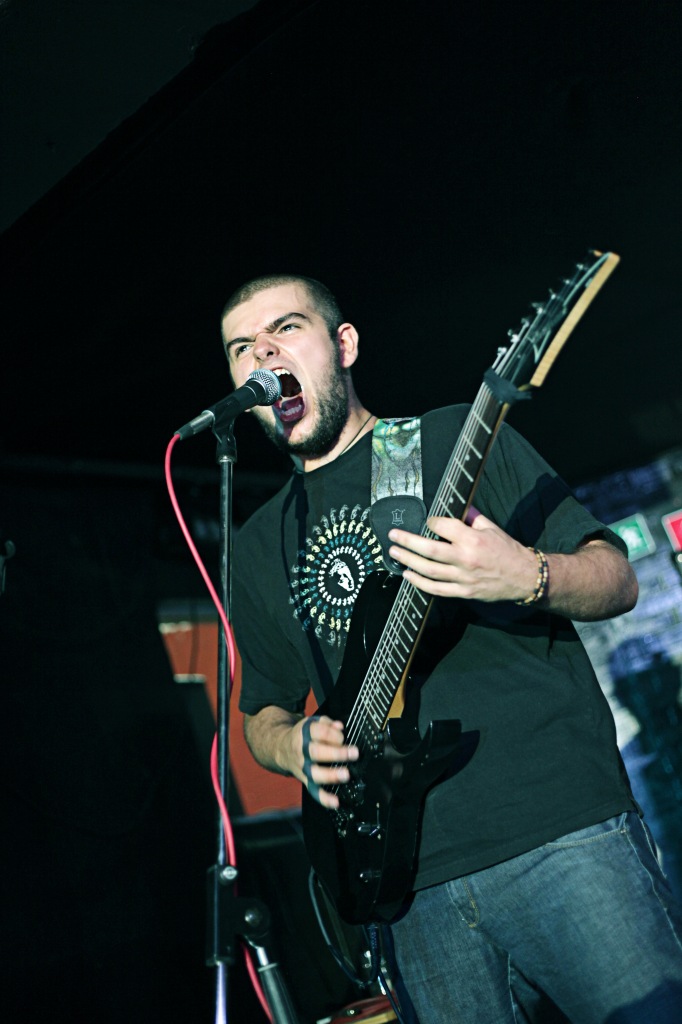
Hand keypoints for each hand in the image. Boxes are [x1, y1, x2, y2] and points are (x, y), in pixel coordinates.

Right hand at [294, 714, 358, 808]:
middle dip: (336, 753)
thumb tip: (340, 727)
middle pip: (317, 752)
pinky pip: (314, 791)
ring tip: (346, 774)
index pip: (319, 732)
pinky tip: (336, 802)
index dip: (333, 734)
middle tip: (353, 753)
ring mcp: (303, 767)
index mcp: (304, 733)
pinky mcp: (305, 780)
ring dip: (331, 775)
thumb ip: (327, 723)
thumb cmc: (304, 736)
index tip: (343, 737)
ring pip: (315, 773)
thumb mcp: (312, 723)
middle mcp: (302, 751)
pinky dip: (324, 798)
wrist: (282, 749)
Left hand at [387, 509, 536, 602]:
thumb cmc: (508, 550)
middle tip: (393, 536)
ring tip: (395, 553)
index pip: (443, 527)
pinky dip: (419, 583)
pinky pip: (436, 589)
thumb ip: (471, 517)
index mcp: (473, 539)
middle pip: (429, 550)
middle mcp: (465, 559)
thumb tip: (456, 505)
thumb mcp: (492, 528)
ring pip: (429, 570)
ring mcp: (463, 578)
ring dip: (408, 561)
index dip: (431, 521)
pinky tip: (408, 575)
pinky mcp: (463, 592)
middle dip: (407, 541)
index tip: (426, 520)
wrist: (524, 577)